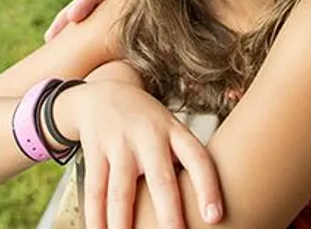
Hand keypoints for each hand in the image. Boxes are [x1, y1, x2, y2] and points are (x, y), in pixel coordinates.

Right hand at [56, 71, 222, 228]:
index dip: (208, 187)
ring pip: (121, 190)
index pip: (197, 158)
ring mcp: (119, 143)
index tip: (214, 217)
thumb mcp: (172, 130)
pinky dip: (96, 217)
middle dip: (169, 211)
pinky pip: (95, 190)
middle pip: (160, 178)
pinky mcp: (95, 151)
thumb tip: (210, 210)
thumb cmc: (148, 123)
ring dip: (123, 222)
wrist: (104, 93)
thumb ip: (186, 161)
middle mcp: (148, 136)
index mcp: (174, 131)